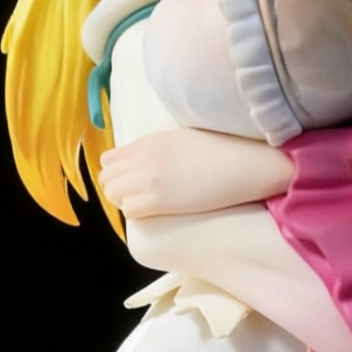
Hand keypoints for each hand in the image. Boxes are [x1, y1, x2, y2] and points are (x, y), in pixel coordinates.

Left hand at [98, 128, 292, 218]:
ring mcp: (149, 180)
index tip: (133, 182)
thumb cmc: (222, 150)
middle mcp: (142, 158)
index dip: (118, 174)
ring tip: (150, 204)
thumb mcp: (181, 138)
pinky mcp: (159, 200)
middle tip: (140, 196)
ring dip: (127, 201)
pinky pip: (129, 210)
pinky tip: (157, 211)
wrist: (244, 162)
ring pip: (113, 195)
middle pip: (107, 179)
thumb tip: (148, 162)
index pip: (109, 160)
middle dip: (118, 189)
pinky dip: (138, 213)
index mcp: (148, 142)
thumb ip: (157, 149)